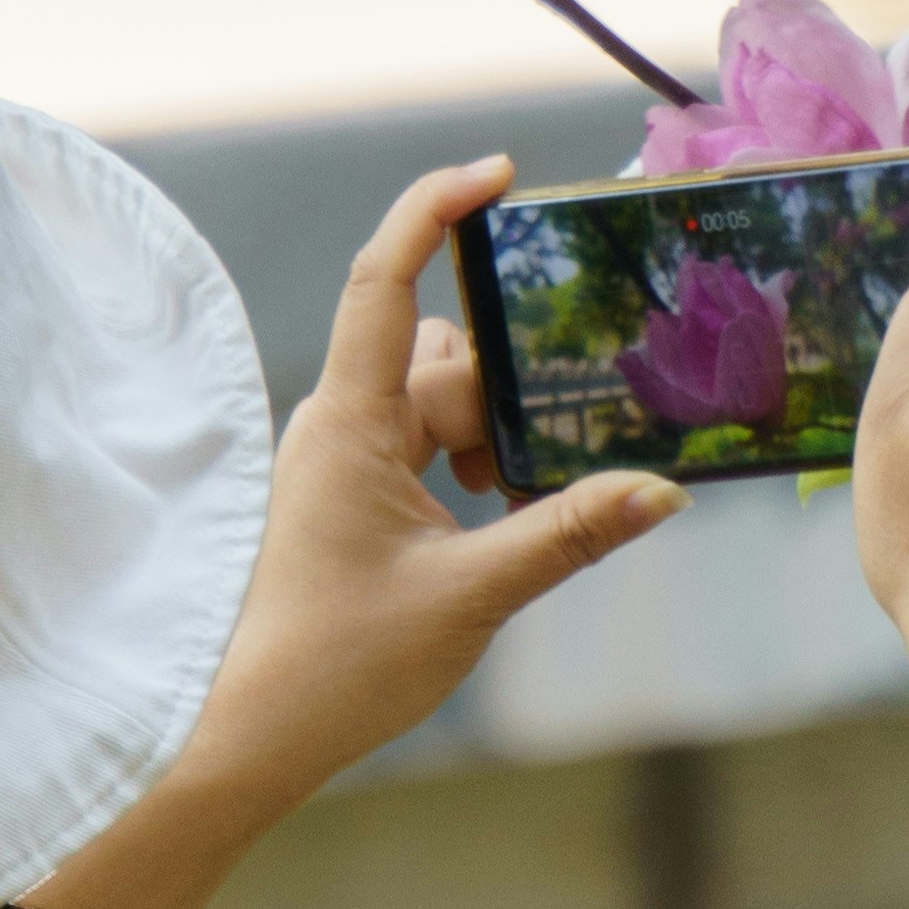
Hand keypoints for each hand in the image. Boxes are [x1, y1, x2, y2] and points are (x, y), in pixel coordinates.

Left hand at [32, 161, 681, 908]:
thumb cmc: (335, 665)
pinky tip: (496, 523)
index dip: (436, 208)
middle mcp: (338, 424)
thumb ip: (568, 532)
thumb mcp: (470, 596)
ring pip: (438, 402)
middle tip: (538, 463)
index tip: (500, 171)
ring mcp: (340, 459)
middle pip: (440, 352)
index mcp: (348, 422)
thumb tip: (664, 492)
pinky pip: (424, 445)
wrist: (244, 737)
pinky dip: (472, 466)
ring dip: (491, 434)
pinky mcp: (349, 497)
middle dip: (504, 392)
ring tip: (515, 507)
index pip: (383, 277)